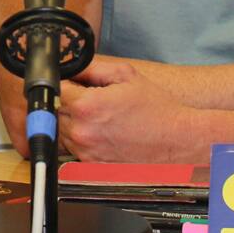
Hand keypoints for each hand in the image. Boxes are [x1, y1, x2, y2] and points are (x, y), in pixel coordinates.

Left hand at [60, 57, 200, 161]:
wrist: (178, 141)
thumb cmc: (157, 109)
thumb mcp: (126, 75)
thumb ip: (92, 67)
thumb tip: (71, 65)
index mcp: (87, 106)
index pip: (55, 88)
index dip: (62, 82)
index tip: (72, 82)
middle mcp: (82, 132)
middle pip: (55, 111)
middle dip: (67, 102)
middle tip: (89, 98)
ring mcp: (86, 152)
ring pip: (62, 131)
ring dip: (72, 122)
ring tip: (99, 116)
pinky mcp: (93, 167)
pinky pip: (74, 150)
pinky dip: (82, 140)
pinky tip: (103, 133)